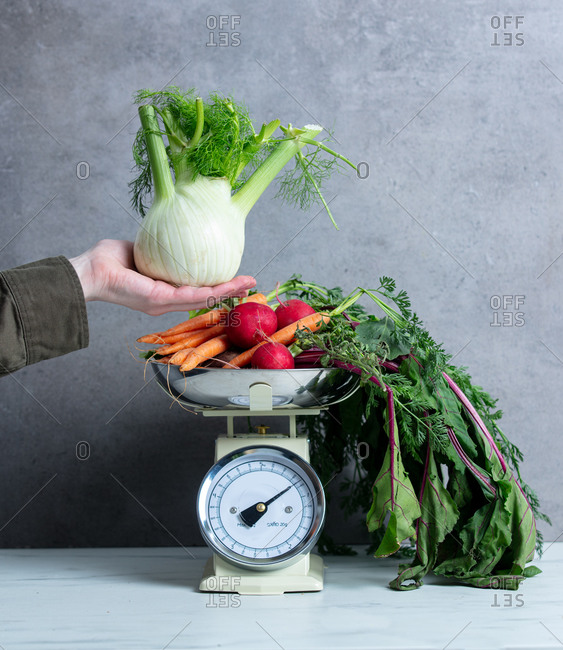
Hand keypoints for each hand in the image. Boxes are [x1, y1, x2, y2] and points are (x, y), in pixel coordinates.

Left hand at [69, 239, 255, 315]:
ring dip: (228, 291)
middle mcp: (166, 299)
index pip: (196, 288)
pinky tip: (228, 286)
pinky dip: (213, 291)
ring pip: (204, 297)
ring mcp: (164, 302)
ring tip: (248, 285)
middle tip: (251, 283)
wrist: (90, 271)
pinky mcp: (159, 299)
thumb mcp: (140, 248)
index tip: (235, 276)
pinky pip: (192, 295)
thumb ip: (159, 244)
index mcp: (163, 289)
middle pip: (206, 296)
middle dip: (230, 290)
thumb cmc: (108, 260)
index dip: (218, 283)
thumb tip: (173, 229)